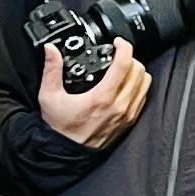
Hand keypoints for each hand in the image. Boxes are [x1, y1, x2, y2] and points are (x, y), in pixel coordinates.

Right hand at [37, 39, 152, 150]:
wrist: (66, 153)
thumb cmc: (60, 128)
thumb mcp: (49, 96)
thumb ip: (51, 70)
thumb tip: (51, 49)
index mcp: (102, 97)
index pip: (124, 64)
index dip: (123, 47)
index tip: (117, 42)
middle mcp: (119, 106)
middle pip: (139, 70)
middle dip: (129, 57)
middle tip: (117, 55)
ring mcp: (127, 114)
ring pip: (145, 83)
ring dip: (136, 71)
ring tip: (123, 68)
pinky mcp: (129, 121)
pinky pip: (143, 97)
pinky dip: (138, 86)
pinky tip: (124, 85)